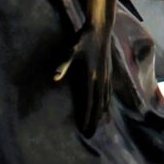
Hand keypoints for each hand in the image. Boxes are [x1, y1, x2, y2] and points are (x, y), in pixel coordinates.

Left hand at [53, 21, 112, 136]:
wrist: (100, 28)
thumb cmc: (83, 39)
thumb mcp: (70, 50)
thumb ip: (63, 65)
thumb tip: (54, 78)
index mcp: (91, 76)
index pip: (89, 101)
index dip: (87, 116)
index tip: (85, 129)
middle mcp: (101, 79)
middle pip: (99, 105)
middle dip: (95, 120)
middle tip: (91, 134)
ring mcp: (107, 75)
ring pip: (105, 99)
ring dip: (102, 113)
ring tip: (99, 125)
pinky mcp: (109, 72)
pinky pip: (109, 92)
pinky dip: (107, 102)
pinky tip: (106, 106)